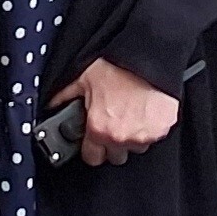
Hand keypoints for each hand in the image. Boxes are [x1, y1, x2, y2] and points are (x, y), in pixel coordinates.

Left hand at [53, 59, 177, 166]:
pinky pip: (155, 135)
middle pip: (116, 157)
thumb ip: (65, 96)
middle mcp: (121, 137)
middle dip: (113, 144)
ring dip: (133, 136)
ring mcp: (144, 135)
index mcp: (99, 129)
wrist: (148, 57)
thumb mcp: (83, 79)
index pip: (92, 158)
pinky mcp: (163, 128)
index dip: (91, 149)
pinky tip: (145, 111)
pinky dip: (150, 127)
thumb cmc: (118, 66)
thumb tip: (53, 104)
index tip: (93, 143)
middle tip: (113, 124)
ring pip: (136, 147)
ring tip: (131, 115)